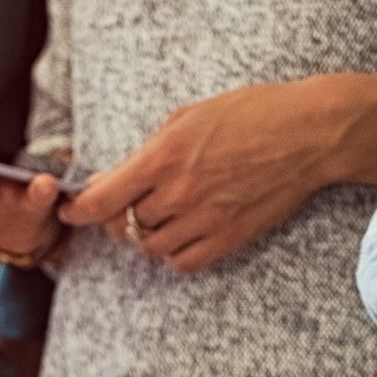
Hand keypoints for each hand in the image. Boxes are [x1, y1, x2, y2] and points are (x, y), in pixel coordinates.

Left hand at [61, 72, 376, 272]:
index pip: (101, 199)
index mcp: (164, 156)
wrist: (307, 135)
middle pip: (125, 224)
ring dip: (148, 234)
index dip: (77, 210)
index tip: (69, 211)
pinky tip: (182, 234)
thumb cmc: (253, 114)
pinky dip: (174, 253)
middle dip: (121, 214)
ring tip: (164, 213)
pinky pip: (183, 262)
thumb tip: (120, 174)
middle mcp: (179, 193)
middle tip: (132, 201)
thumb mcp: (190, 116)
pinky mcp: (229, 237)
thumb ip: (151, 149)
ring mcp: (205, 219)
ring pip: (152, 246)